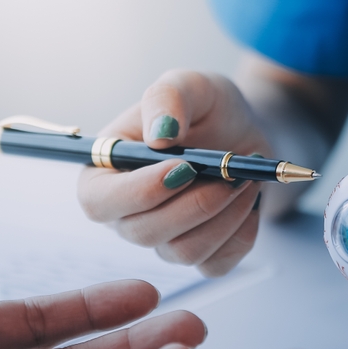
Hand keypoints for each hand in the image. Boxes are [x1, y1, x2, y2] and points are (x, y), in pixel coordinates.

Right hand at [77, 70, 269, 276]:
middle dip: (196, 204)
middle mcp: (127, 214)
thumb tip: (160, 136)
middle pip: (144, 233)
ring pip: (185, 252)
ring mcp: (164, 240)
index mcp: (105, 173)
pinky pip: (217, 263)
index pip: (98, 202)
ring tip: (246, 179)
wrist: (249, 137)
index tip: (185, 168)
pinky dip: (242, 232)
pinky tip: (248, 201)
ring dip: (225, 216)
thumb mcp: (191, 85)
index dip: (139, 192)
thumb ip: (167, 97)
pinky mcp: (201, 256)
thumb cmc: (210, 110)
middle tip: (233, 172)